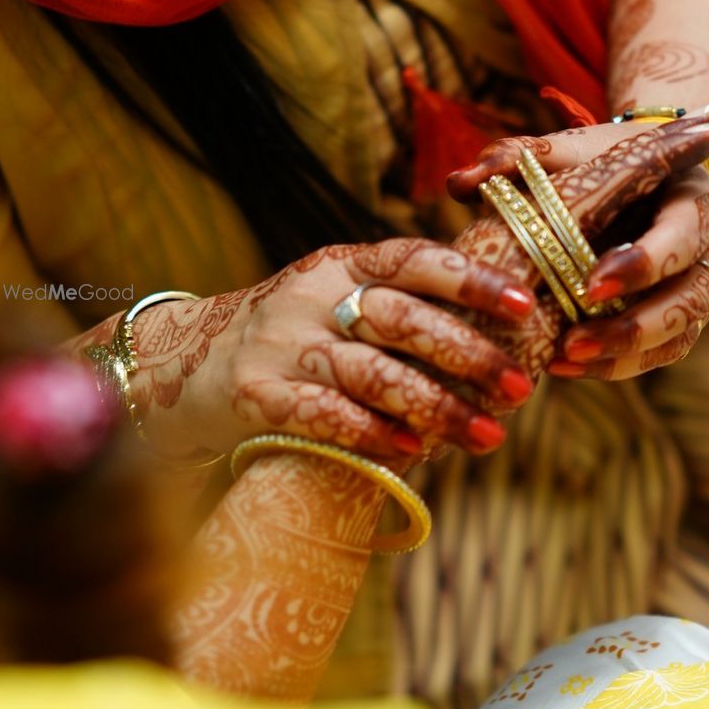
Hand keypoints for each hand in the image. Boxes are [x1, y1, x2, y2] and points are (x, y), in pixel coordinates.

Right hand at [126, 239, 537, 463]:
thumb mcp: (334, 299)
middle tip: (518, 386)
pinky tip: (412, 450)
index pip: (414, 259)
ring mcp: (280, 345)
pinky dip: (371, 432)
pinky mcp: (254, 394)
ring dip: (435, 406)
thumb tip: (499, 325)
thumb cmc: (289, 337)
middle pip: (400, 318)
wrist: (182, 365)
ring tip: (487, 435)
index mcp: (342, 265)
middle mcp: (312, 296)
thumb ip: (398, 304)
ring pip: (370, 372)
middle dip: (467, 353)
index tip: (526, 306)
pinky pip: (321, 414)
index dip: (473, 280)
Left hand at [447, 110, 708, 379]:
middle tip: (574, 340)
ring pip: (677, 335)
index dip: (643, 264)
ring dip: (621, 353)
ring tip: (563, 359)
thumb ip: (520, 157)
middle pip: (690, 298)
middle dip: (633, 325)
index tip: (590, 285)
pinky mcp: (681, 320)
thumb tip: (458, 182)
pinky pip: (658, 354)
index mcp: (695, 200)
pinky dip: (615, 364)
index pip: (681, 237)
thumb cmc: (606, 159)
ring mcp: (702, 289)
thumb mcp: (573, 151)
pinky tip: (564, 365)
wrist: (650, 177)